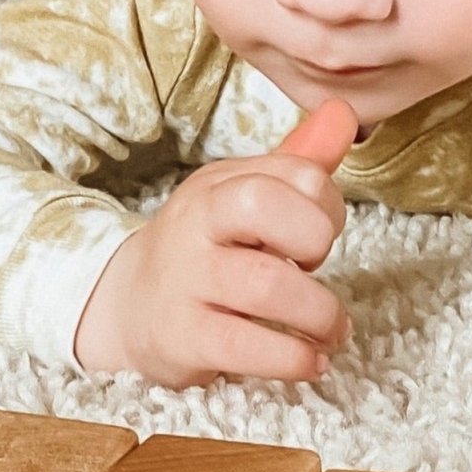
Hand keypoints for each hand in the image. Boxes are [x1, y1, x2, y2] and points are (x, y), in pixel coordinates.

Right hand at [74, 97, 357, 387]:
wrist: (128, 308)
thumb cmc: (204, 251)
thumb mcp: (241, 199)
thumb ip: (296, 163)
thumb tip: (343, 112)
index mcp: (216, 186)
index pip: (294, 173)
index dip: (326, 206)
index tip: (316, 238)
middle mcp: (195, 225)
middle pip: (263, 205)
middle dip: (314, 238)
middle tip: (314, 270)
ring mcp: (186, 282)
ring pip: (266, 286)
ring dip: (320, 313)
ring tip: (331, 330)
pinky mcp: (183, 338)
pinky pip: (248, 346)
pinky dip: (294, 358)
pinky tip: (310, 360)